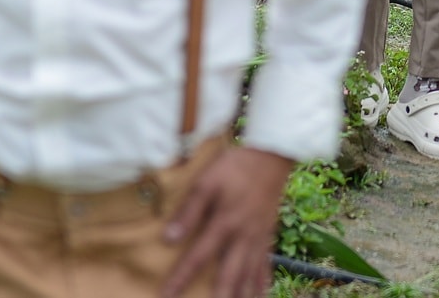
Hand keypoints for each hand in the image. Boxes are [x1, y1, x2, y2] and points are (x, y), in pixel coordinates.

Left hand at [161, 145, 293, 297]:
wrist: (271, 155)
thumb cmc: (235, 167)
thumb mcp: (206, 182)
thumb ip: (188, 211)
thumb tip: (168, 239)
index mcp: (224, 223)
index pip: (198, 258)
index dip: (181, 278)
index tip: (167, 296)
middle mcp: (243, 236)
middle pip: (228, 275)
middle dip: (218, 297)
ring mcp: (257, 237)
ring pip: (249, 275)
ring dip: (242, 295)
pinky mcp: (267, 234)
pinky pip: (265, 264)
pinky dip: (262, 282)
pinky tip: (260, 294)